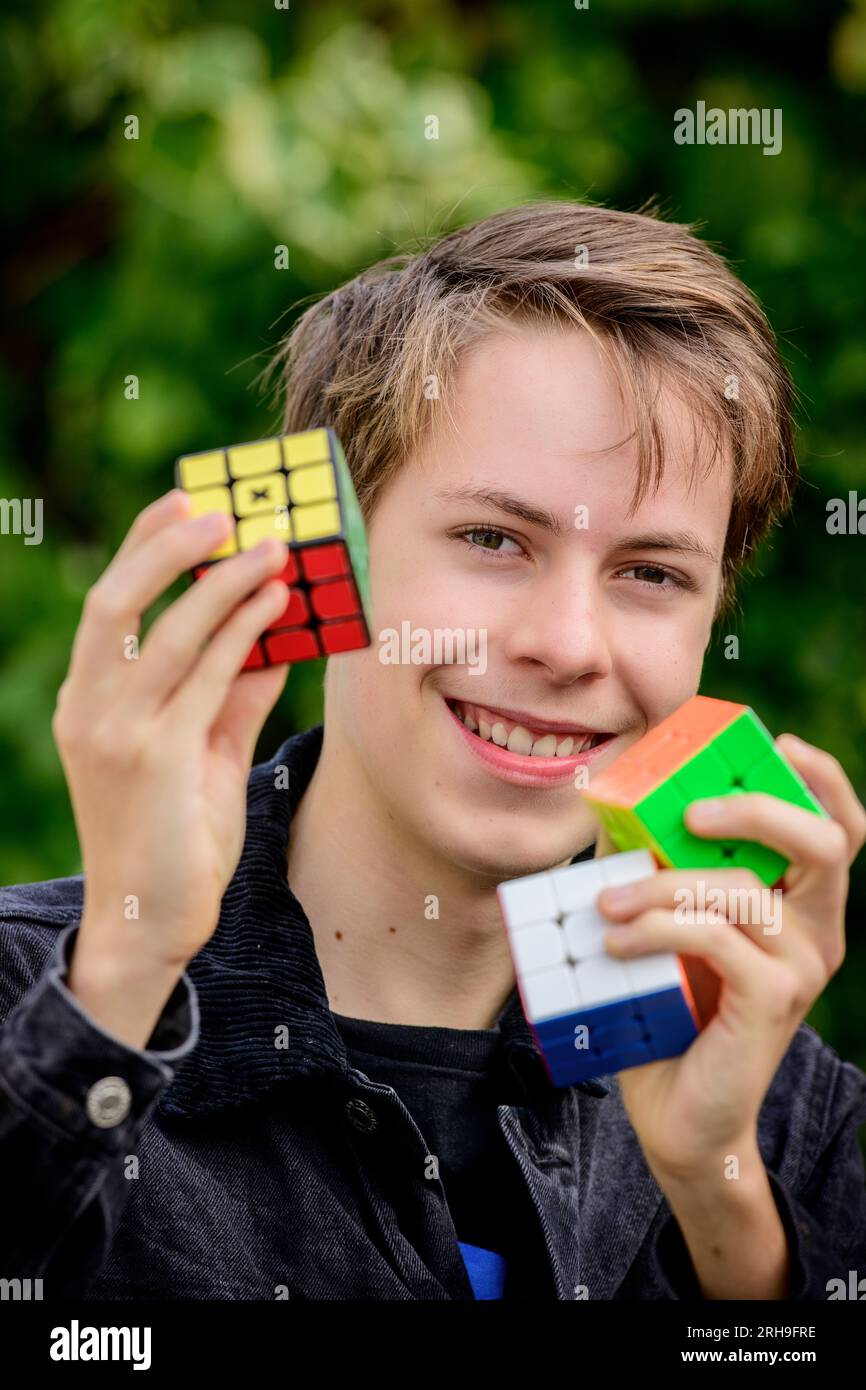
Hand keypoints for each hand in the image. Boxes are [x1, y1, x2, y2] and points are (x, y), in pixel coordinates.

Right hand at [53, 488, 291, 971]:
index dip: (143, 546)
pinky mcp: (156, 760)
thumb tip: (273, 632)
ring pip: (168, 634)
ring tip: (274, 548)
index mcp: (86, 701)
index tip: (184, 501)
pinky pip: (205, 678)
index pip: (109, 606)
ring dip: (224, 583)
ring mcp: (117, 735)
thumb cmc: (174, 834)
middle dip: (166, 547)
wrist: (150, 920)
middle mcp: (88, 710)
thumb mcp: (203, 750)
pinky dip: (244, 633)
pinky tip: (277, 605)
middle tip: (222, 511)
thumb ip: (230, 692)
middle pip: (115, 603)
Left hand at [594, 735, 865, 1182]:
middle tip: (690, 812)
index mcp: (803, 900)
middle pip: (827, 842)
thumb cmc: (671, 1007)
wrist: (677, 1111)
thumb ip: (657, 866)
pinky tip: (617, 941)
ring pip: (745, 889)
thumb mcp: (668, 924)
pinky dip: (658, 928)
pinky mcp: (773, 1000)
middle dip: (758, 809)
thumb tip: (611, 802)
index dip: (823, 779)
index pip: (842, 825)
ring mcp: (803, 966)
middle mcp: (819, 928)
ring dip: (664, 886)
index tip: (779, 742)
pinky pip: (718, 938)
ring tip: (607, 902)